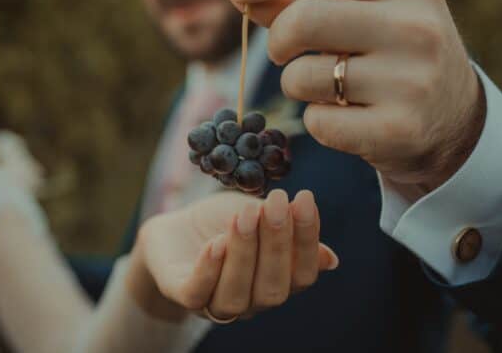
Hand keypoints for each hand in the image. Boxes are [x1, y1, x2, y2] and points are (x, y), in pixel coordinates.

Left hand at [128, 189, 337, 321]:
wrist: (171, 227)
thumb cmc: (219, 222)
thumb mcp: (255, 217)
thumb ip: (284, 232)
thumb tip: (330, 258)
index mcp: (275, 281)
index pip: (301, 274)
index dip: (307, 239)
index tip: (305, 198)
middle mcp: (250, 300)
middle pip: (273, 288)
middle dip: (277, 243)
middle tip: (276, 202)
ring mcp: (214, 301)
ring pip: (236, 295)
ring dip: (244, 254)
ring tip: (244, 215)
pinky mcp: (181, 294)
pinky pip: (197, 292)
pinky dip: (209, 269)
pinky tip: (216, 242)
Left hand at [227, 0, 484, 193]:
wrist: (452, 122)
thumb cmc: (390, 54)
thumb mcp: (364, 13)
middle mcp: (417, 28)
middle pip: (304, 19)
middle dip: (276, 38)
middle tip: (280, 51)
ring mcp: (412, 82)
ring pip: (302, 76)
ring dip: (295, 84)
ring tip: (325, 87)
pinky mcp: (399, 131)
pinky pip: (317, 122)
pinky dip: (317, 121)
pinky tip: (345, 117)